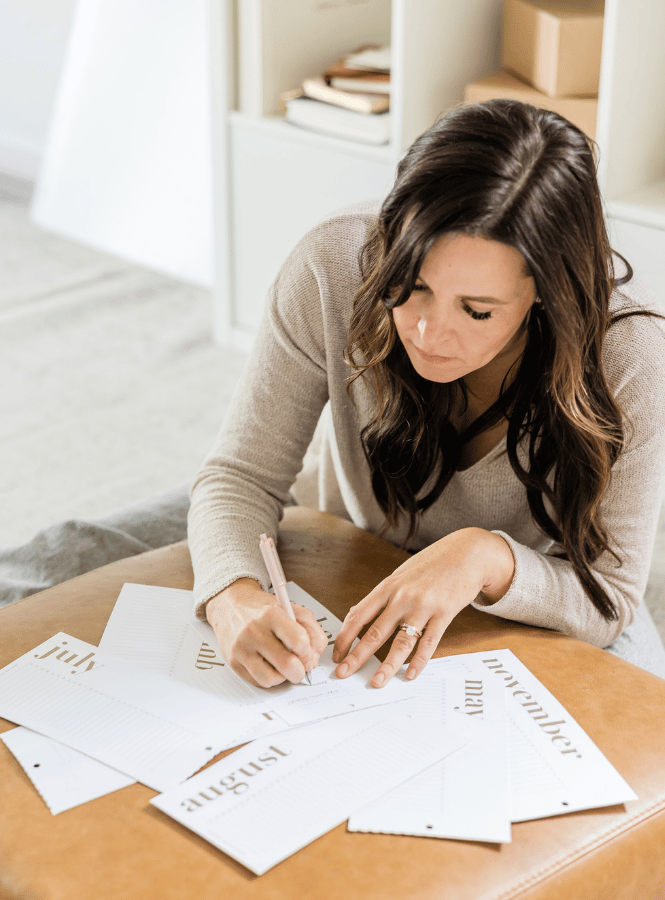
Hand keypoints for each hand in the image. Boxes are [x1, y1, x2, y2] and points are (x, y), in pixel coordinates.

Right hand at [205, 577, 328, 687]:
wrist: (230, 605)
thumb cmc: (263, 609)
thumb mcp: (292, 608)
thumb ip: (312, 630)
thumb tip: (314, 657)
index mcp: (271, 615)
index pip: (299, 641)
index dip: (308, 652)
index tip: (306, 652)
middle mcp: (254, 631)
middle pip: (287, 664)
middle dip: (300, 671)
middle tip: (300, 666)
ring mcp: (242, 648)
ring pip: (271, 679)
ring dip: (283, 677)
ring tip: (283, 666)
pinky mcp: (234, 662)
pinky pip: (257, 682)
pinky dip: (269, 678)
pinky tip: (269, 665)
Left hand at [332, 528, 513, 687]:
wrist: (467, 552)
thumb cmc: (432, 563)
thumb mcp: (401, 575)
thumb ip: (382, 596)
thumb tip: (357, 615)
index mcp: (388, 586)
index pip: (358, 615)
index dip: (345, 637)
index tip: (337, 654)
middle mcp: (402, 597)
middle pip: (374, 632)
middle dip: (357, 656)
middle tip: (343, 674)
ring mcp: (423, 606)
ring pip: (401, 643)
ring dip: (387, 666)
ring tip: (376, 682)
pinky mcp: (444, 614)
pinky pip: (429, 643)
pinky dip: (419, 662)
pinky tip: (410, 675)